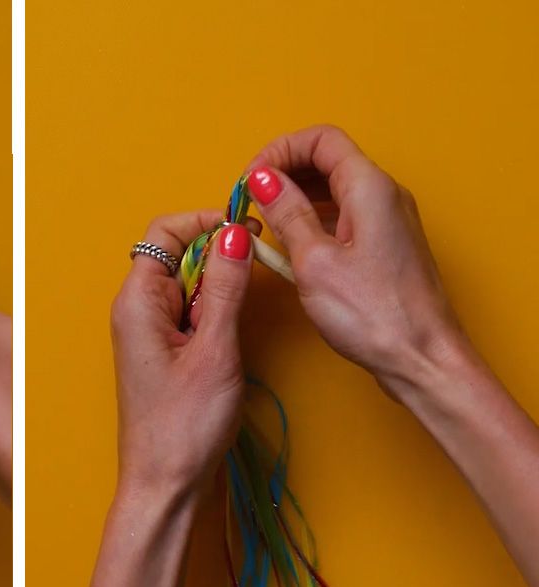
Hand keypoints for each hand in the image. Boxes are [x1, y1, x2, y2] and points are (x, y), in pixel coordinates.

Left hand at [93, 212, 255, 586]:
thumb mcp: (214, 349)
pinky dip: (216, 313)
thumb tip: (235, 232)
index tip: (246, 231)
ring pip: (190, 282)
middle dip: (218, 257)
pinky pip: (192, 311)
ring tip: (236, 323)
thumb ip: (226, 287)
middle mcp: (137, 308)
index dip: (205, 222)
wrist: (165, 483)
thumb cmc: (183, 426)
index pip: (164, 231)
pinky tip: (228, 337)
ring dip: (220, 289)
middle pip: (179, 253)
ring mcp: (150, 329)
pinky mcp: (165, 349)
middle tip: (254, 277)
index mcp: (137, 300)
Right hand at [244, 125, 463, 393]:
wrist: (423, 359)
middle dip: (283, 171)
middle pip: (327, 158)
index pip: (321, 139)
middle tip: (251, 201)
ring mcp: (387, 219)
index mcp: (369, 188)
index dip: (279, 151)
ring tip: (264, 223)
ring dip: (295, 196)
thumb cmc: (374, 316)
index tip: (251, 180)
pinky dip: (312, 218)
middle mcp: (383, 195)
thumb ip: (286, 213)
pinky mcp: (384, 244)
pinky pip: (343, 213)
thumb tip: (262, 179)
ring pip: (334, 186)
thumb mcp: (314, 262)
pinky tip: (290, 244)